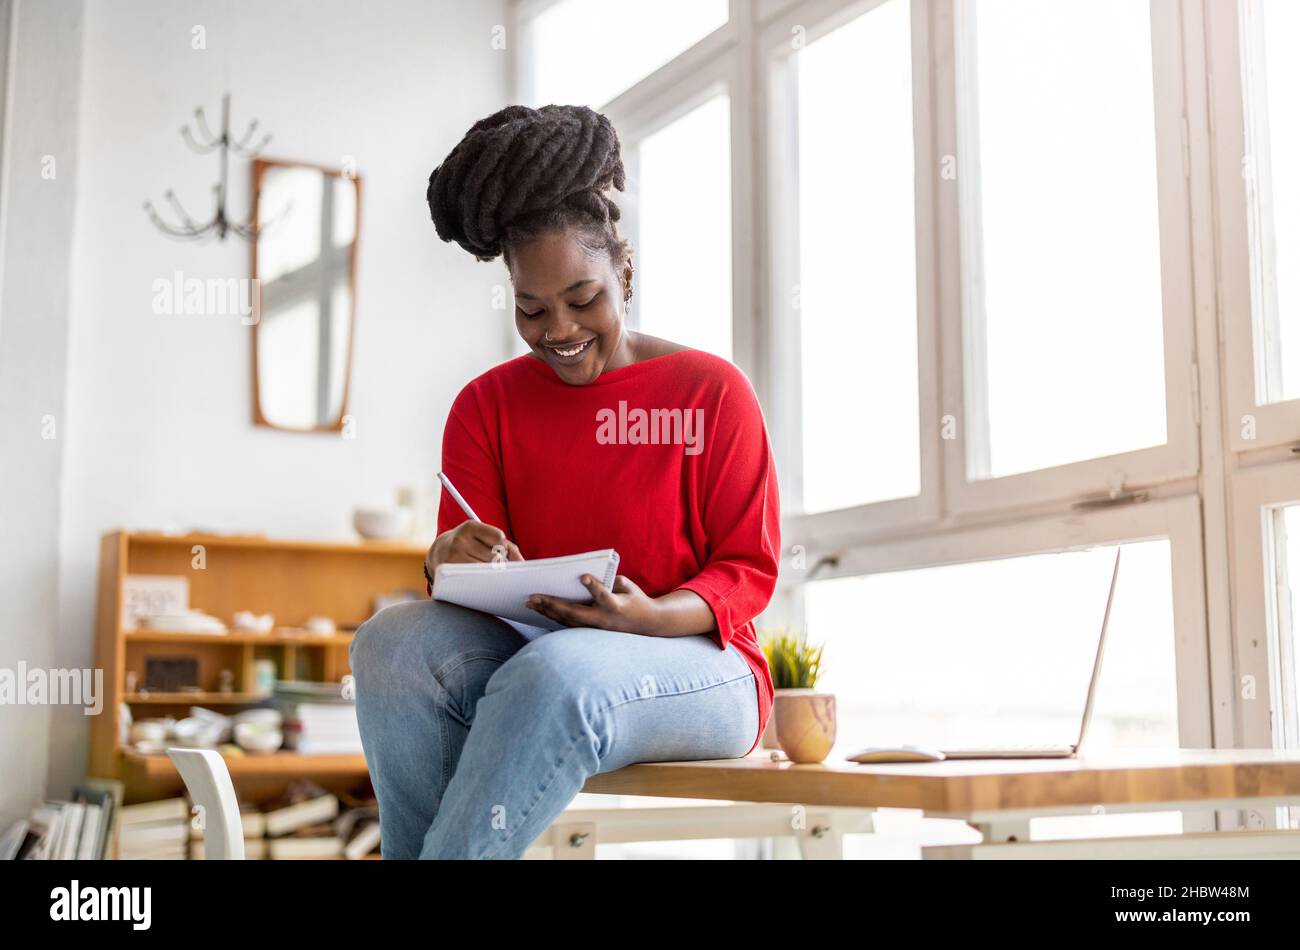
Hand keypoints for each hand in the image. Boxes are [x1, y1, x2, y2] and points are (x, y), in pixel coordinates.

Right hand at [425, 522, 522, 593]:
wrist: (439, 551)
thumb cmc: (470, 544)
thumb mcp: (485, 537)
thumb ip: (508, 547)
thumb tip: (522, 563)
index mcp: (471, 527)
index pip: (499, 537)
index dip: (503, 546)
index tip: (498, 549)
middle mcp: (460, 540)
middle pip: (494, 557)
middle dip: (498, 562)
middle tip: (490, 562)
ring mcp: (453, 557)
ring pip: (485, 570)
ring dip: (489, 572)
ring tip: (482, 568)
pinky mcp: (448, 572)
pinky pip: (474, 580)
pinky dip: (480, 580)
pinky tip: (477, 577)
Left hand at [526, 574, 660, 634]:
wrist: (646, 624)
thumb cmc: (636, 600)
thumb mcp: (628, 587)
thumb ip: (609, 581)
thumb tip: (586, 579)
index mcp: (616, 605)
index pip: (603, 595)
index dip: (594, 586)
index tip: (582, 576)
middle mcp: (603, 620)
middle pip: (575, 613)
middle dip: (553, 605)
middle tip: (533, 597)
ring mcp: (596, 629)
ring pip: (568, 621)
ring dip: (548, 612)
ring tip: (530, 603)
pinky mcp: (591, 632)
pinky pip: (569, 625)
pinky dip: (554, 617)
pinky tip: (540, 610)